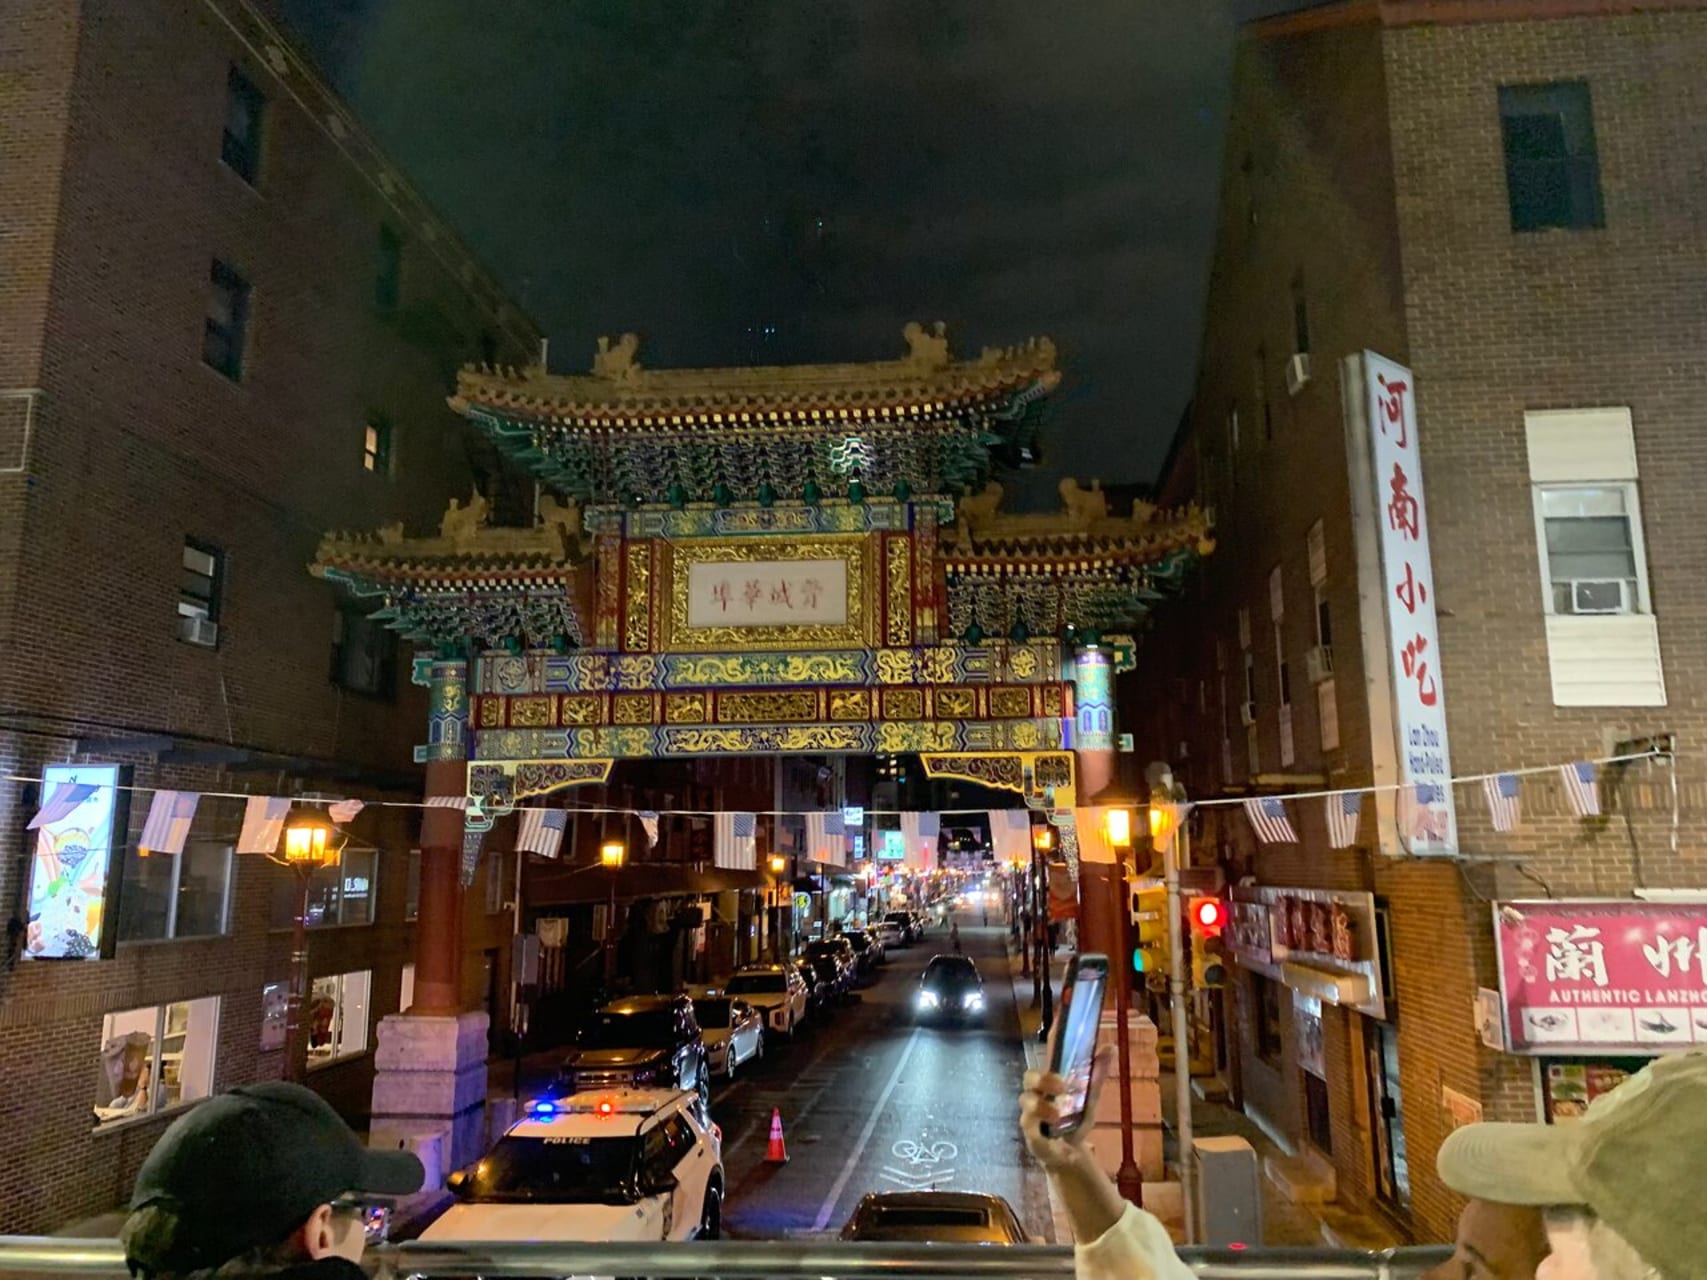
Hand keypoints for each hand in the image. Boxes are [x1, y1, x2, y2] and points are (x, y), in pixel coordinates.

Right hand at [1019, 1045, 1115, 1170]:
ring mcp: (1031, 1111)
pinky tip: (1050, 1129)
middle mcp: (1037, 1092)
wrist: (1070, 1154)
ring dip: (1042, 1106)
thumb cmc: (1075, 1120)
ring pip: (1026, 1100)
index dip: (1054, 1036)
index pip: (1050, 1053)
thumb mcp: (1090, 1097)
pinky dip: (1038, 1124)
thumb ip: (1097, 1074)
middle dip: (1044, 1079)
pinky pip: (1027, 1123)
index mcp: (1051, 1079)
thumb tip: (1111, 1046)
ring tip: (1058, 1116)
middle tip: (1063, 1086)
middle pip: (1029, 1076)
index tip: (1062, 1018)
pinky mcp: (1030, 1132)